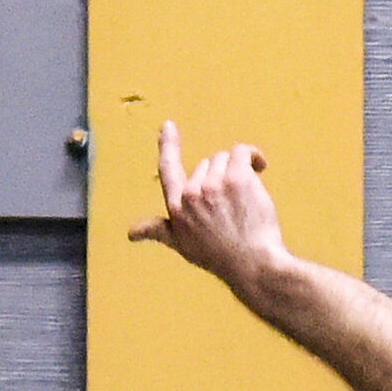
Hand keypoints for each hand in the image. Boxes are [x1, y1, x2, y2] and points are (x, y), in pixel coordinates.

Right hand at [128, 120, 289, 297]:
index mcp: (176, 207)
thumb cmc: (219, 256)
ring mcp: (213, 184)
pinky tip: (261, 167)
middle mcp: (191, 193)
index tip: (168, 126)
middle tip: (234, 205)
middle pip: (207, 164)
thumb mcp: (182, 245)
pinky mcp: (236, 177)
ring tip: (248, 198)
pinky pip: (242, 152)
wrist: (251, 263)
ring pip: (225, 159)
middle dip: (221, 177)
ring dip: (238, 171)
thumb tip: (130, 232)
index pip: (168, 169)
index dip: (168, 146)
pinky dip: (253, 156)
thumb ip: (157, 231)